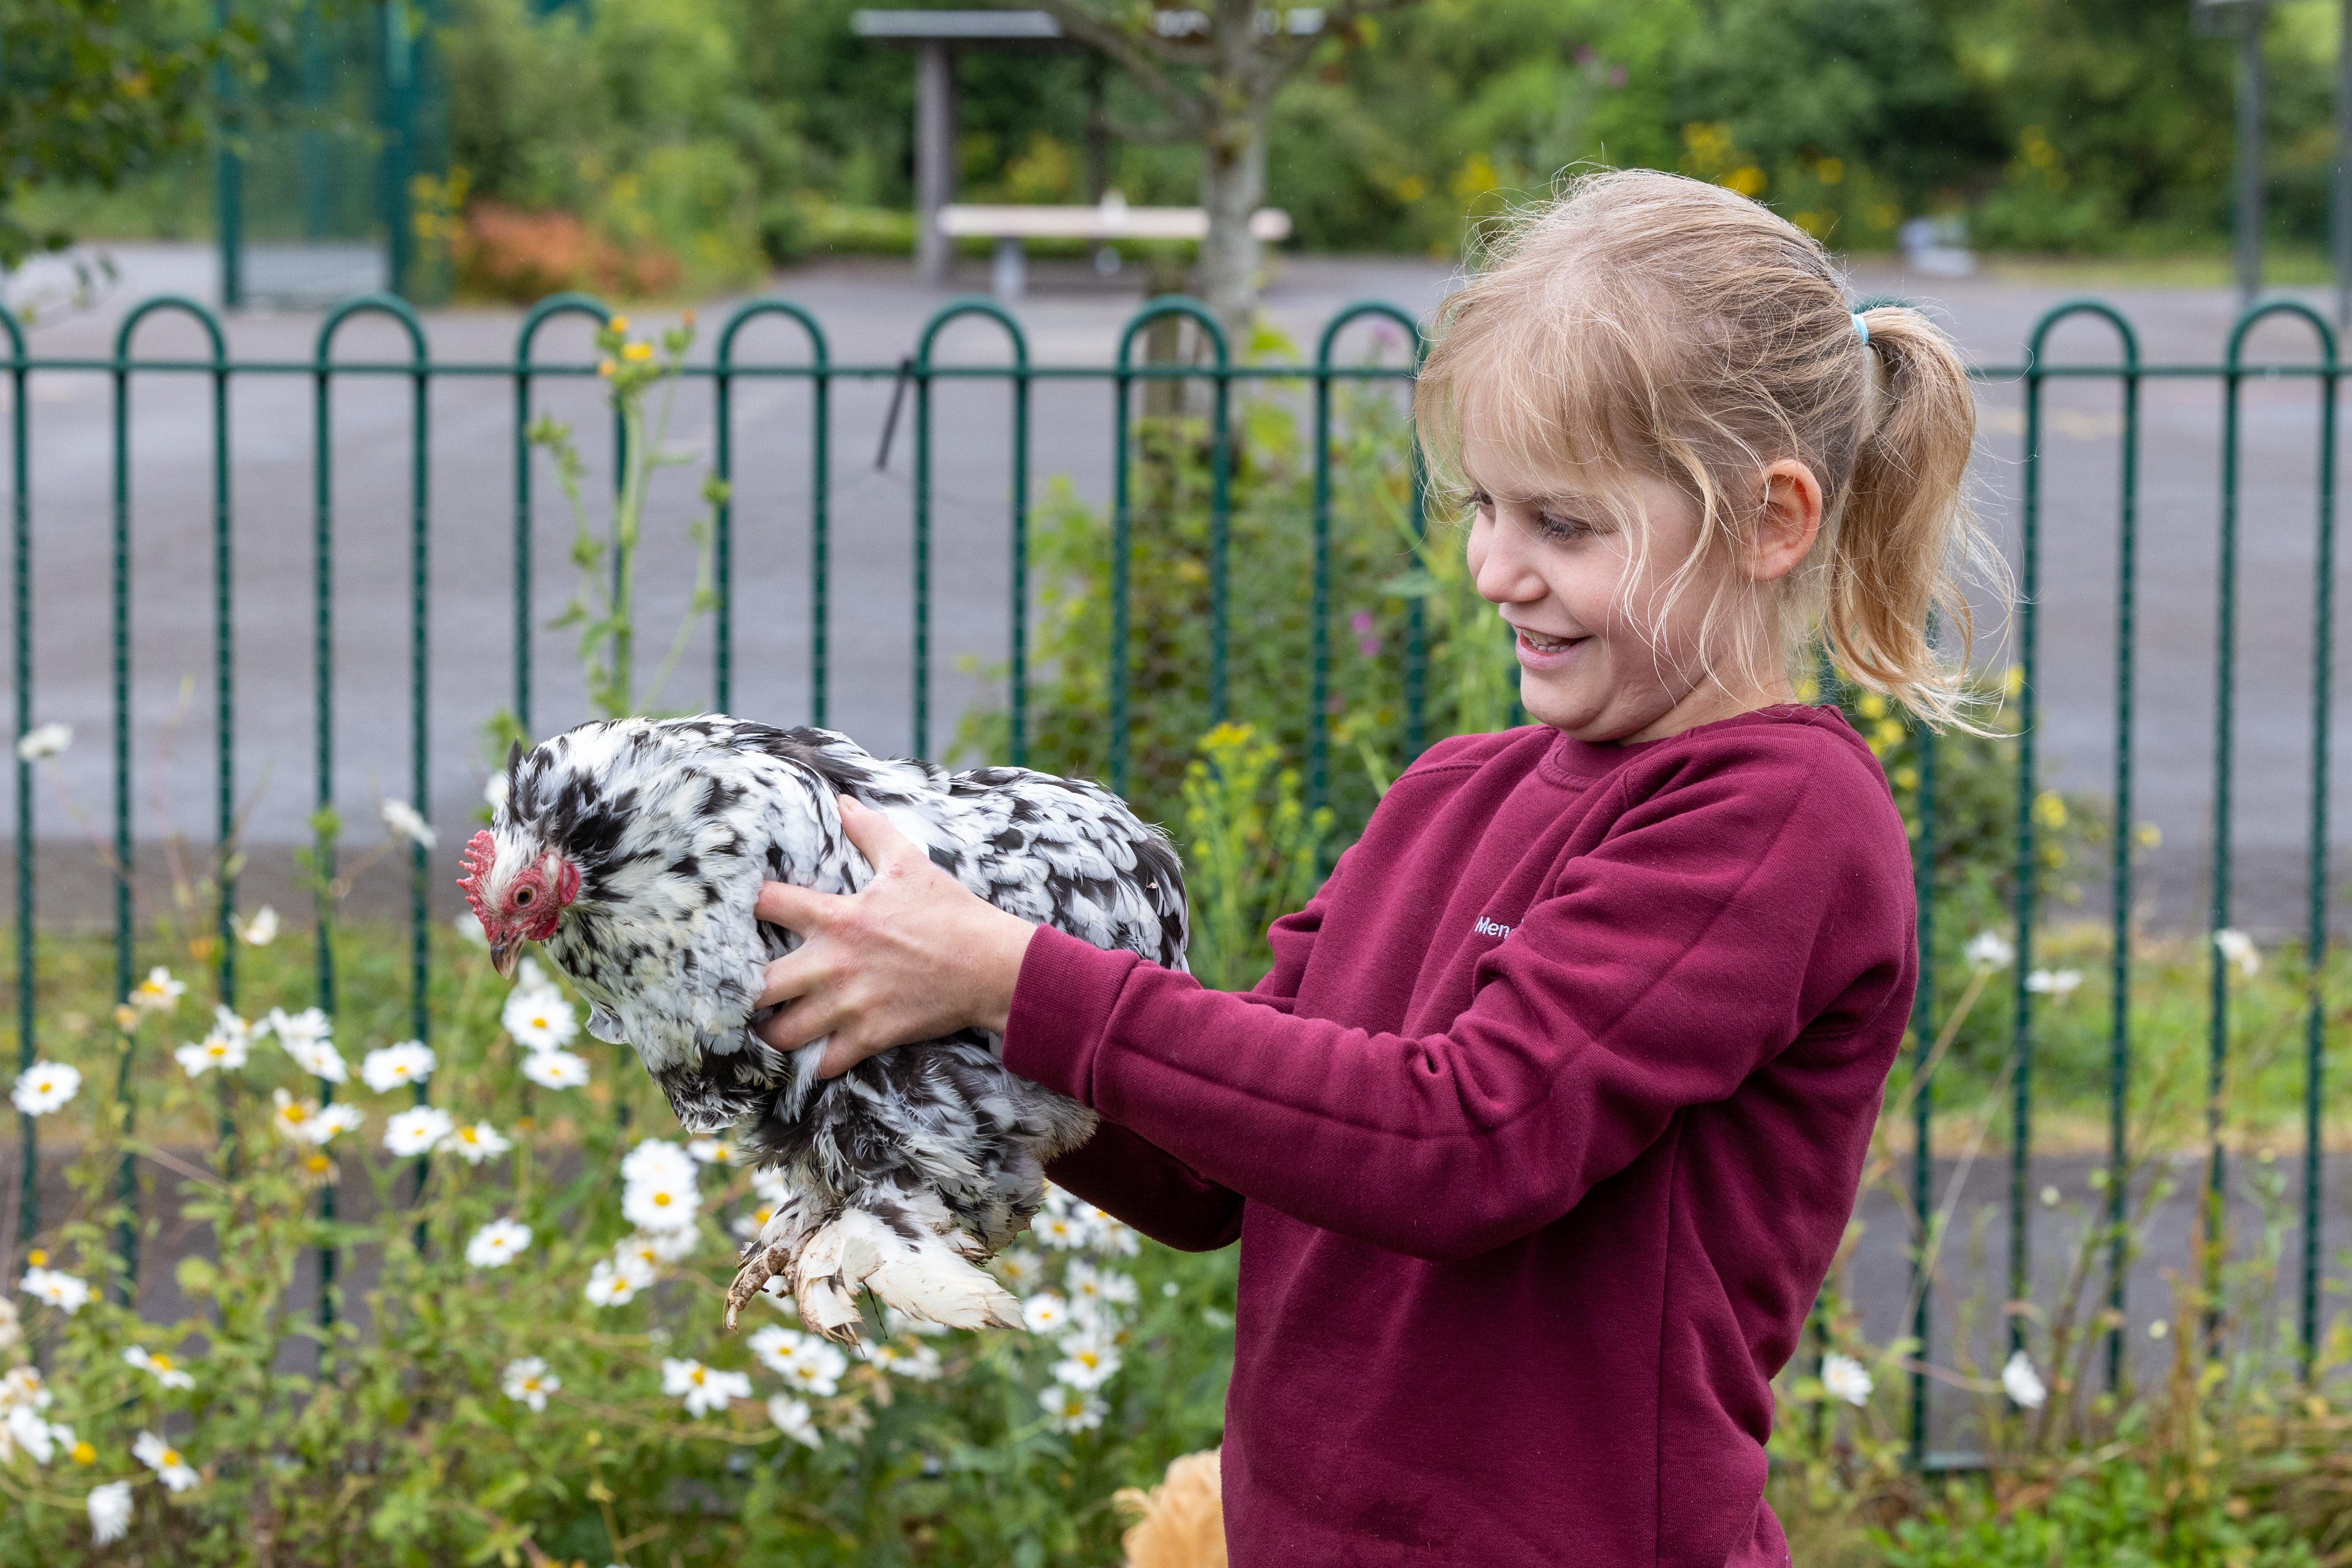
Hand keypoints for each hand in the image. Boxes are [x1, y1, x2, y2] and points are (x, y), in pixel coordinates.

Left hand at [752, 796, 1037, 1077]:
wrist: (992, 966)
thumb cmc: (950, 912)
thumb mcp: (909, 864)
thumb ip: (870, 831)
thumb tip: (842, 800)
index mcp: (836, 917)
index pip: (766, 904)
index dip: (743, 905)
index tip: (735, 913)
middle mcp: (831, 964)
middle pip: (757, 986)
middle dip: (743, 991)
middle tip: (742, 991)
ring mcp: (848, 1005)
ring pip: (781, 1033)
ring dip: (772, 1032)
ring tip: (771, 1026)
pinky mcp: (869, 1036)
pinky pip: (824, 1063)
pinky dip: (816, 1063)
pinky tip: (815, 1054)